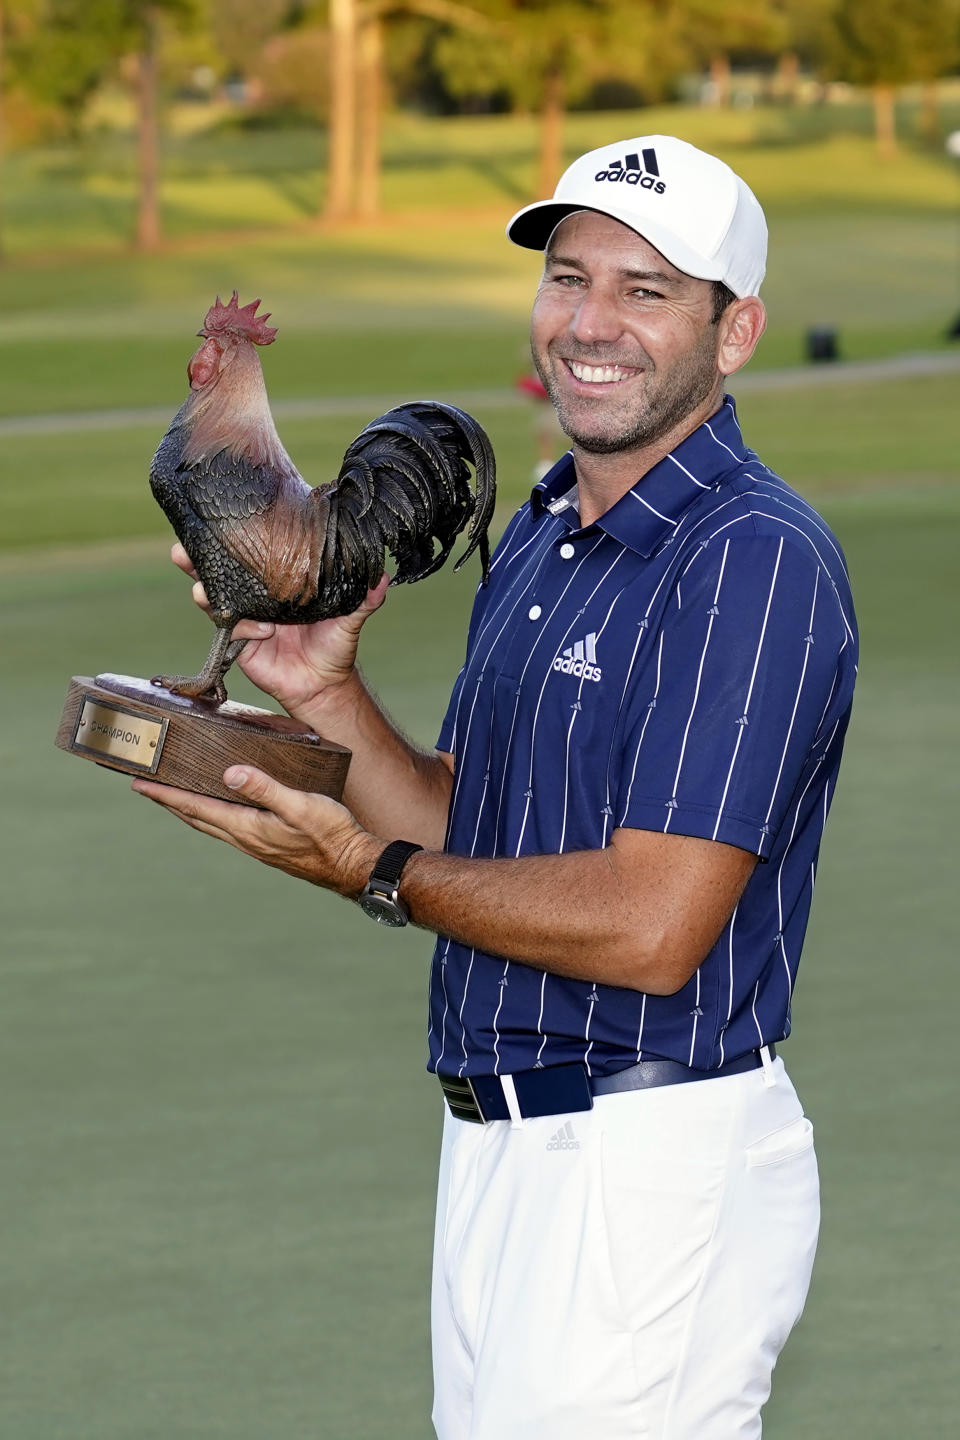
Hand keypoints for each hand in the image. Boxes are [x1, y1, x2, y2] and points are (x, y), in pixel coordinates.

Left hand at [132, 763, 383, 892]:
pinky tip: (220, 809)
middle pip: (196, 818)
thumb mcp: (301, 806)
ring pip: (212, 824)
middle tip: (145, 787)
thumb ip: (265, 788)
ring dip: (190, 810)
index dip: (166, 795)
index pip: (196, 808)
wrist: (354, 866)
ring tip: (174, 796)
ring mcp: (257, 845)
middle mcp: (246, 839)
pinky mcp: (269, 845)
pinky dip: (213, 816)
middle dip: (169, 802)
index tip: (139, 784)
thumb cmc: (332, 836)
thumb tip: (229, 773)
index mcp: (247, 828)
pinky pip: (229, 828)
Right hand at [169, 542, 388, 716]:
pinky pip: (231, 629)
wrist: (324, 685)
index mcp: (279, 580)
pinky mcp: (240, 643)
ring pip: (214, 597)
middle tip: (181, 549)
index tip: (220, 519)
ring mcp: (245, 617)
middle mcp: (257, 594)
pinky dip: (242, 627)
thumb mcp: (352, 618)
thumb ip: (364, 599)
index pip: (252, 552)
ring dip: (203, 590)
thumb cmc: (335, 647)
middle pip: (219, 570)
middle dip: (197, 558)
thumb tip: (383, 577)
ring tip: (201, 588)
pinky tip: (261, 630)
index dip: (234, 537)